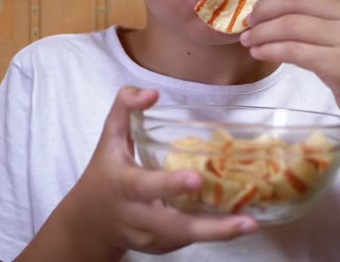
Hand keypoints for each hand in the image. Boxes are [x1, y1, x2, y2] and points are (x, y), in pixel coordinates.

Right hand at [63, 87, 257, 255]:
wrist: (89, 221)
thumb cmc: (104, 172)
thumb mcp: (109, 137)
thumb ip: (125, 107)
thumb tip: (152, 93)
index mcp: (122, 185)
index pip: (144, 186)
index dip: (169, 184)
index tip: (196, 179)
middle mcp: (135, 215)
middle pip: (173, 226)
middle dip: (209, 227)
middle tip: (245, 221)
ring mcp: (147, 236)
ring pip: (184, 239)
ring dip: (218, 234)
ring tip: (249, 224)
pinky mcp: (158, 248)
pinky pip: (185, 242)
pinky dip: (210, 236)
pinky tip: (235, 226)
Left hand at [240, 0, 339, 137]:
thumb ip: (319, 15)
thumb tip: (272, 6)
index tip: (256, 7)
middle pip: (294, 0)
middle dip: (263, 10)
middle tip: (247, 24)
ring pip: (290, 26)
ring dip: (261, 33)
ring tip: (247, 41)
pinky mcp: (339, 65)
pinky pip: (294, 52)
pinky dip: (270, 51)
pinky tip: (259, 53)